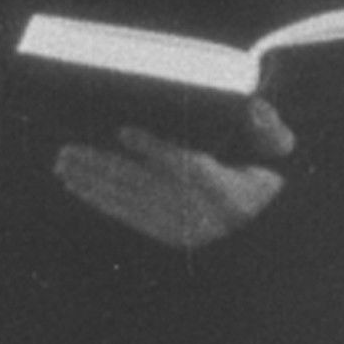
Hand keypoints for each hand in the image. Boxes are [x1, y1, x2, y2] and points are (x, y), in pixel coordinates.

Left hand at [52, 97, 296, 249]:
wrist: (272, 222)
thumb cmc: (272, 174)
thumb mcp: (280, 150)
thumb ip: (268, 127)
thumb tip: (256, 107)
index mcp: (231, 189)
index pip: (188, 167)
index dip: (155, 149)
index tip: (124, 131)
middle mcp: (202, 213)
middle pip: (146, 187)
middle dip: (105, 168)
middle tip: (70, 150)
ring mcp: (183, 228)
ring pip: (131, 203)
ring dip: (94, 184)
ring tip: (64, 165)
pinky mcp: (169, 236)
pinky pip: (129, 217)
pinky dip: (101, 202)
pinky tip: (78, 187)